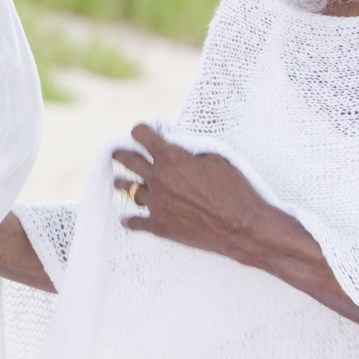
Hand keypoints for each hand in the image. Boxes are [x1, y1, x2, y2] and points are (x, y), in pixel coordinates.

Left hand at [112, 123, 280, 259]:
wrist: (243, 227)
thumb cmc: (235, 190)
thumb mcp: (217, 158)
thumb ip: (191, 152)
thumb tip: (179, 149)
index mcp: (172, 158)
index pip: (143, 136)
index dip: (140, 131)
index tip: (139, 132)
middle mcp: (158, 179)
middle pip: (129, 162)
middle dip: (121, 154)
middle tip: (116, 153)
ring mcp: (156, 204)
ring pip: (129, 190)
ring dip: (122, 184)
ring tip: (117, 182)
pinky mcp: (159, 226)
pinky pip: (135, 222)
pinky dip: (129, 220)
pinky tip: (125, 219)